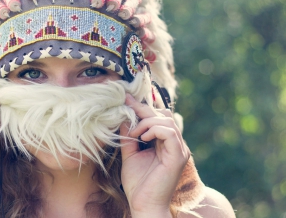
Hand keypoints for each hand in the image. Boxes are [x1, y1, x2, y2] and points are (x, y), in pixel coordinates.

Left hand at [120, 94, 189, 216]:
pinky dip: (153, 130)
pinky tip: (142, 138)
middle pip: (163, 115)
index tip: (125, 98)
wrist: (143, 205)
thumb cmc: (138, 184)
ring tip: (134, 133)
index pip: (158, 117)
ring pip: (167, 120)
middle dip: (143, 110)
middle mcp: (175, 144)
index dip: (142, 107)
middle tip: (126, 109)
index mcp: (165, 143)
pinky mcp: (178, 156)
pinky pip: (169, 132)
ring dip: (146, 122)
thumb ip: (128, 136)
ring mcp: (179, 150)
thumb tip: (124, 117)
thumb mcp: (130, 154)